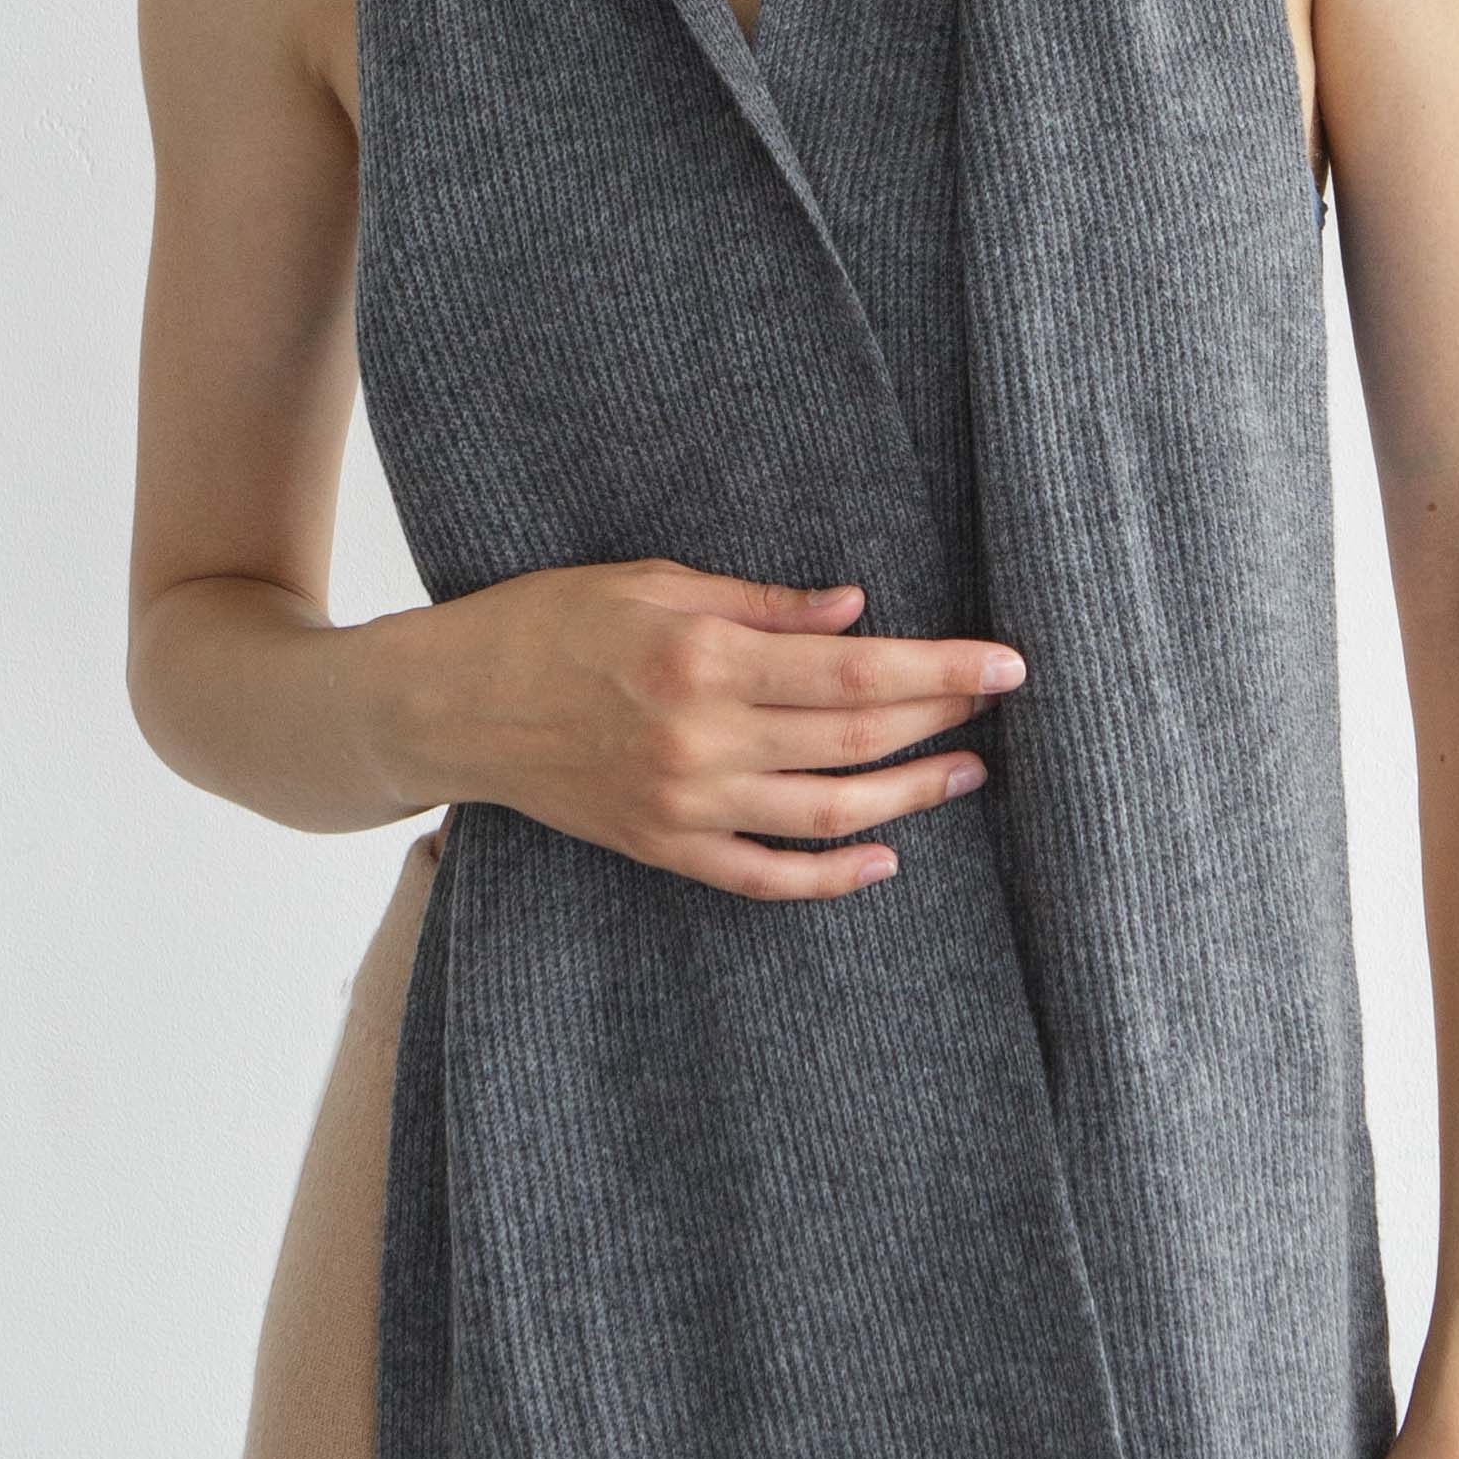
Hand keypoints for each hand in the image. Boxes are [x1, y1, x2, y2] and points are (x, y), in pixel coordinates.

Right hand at [391, 561, 1021, 898]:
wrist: (453, 704)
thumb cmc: (548, 621)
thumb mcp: (651, 581)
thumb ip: (759, 602)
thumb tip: (857, 611)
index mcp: (704, 657)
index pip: (855, 668)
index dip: (941, 668)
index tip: (1005, 665)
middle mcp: (703, 738)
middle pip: (856, 738)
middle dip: (941, 720)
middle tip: (999, 707)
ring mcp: (685, 803)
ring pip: (828, 813)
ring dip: (910, 796)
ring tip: (965, 774)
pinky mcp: (664, 847)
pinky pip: (764, 876)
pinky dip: (830, 877)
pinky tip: (882, 857)